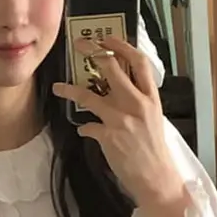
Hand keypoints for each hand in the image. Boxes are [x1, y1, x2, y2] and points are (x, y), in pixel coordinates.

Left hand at [53, 34, 186, 216]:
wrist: (156, 178)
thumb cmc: (154, 150)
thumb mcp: (153, 118)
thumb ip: (138, 101)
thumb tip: (119, 86)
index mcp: (150, 98)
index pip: (139, 62)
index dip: (122, 46)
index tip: (107, 38)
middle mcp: (136, 104)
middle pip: (112, 68)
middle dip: (93, 52)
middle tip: (80, 45)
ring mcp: (121, 120)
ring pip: (89, 95)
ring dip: (71, 89)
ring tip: (59, 87)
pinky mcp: (108, 137)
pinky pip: (87, 126)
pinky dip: (84, 127)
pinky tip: (84, 130)